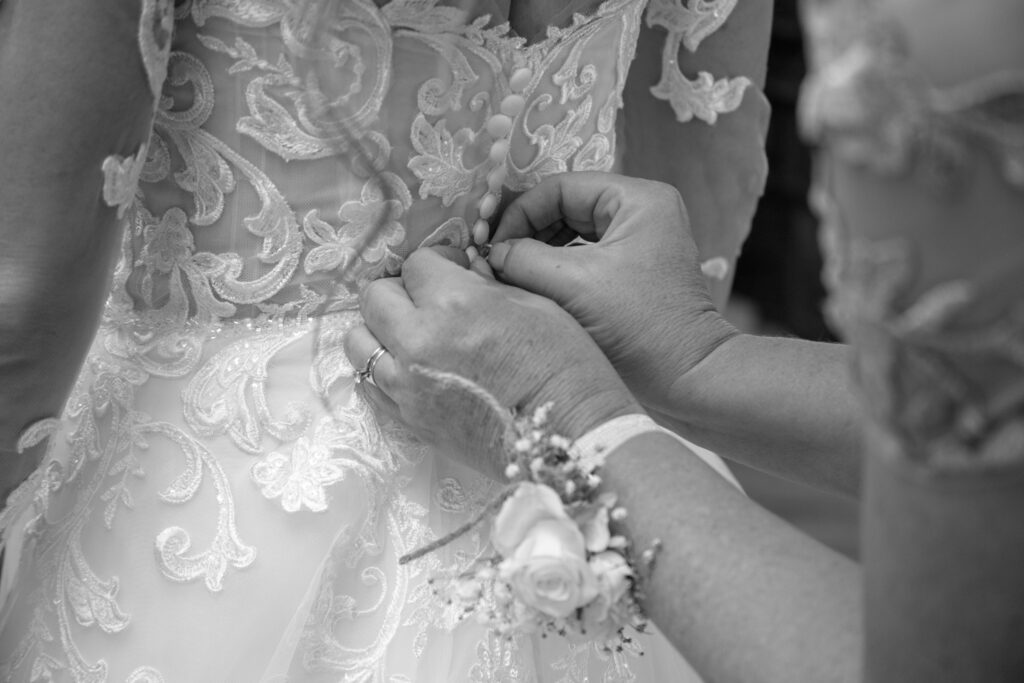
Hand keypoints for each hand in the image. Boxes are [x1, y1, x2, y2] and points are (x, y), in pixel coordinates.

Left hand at [345, 247, 641, 477]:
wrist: (569, 434)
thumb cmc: (564, 363)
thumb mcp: (532, 303)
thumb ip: (482, 284)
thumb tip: (457, 275)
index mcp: (453, 304)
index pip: (417, 263)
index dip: (438, 264)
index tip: (455, 273)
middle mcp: (418, 341)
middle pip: (375, 296)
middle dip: (401, 291)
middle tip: (429, 302)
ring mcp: (407, 385)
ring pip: (358, 341)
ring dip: (381, 331)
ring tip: (412, 337)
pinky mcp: (408, 420)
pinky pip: (369, 384)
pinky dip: (383, 370)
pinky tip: (413, 369)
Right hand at [487, 173, 737, 412]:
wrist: (689, 380)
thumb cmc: (641, 327)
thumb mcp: (574, 286)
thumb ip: (524, 260)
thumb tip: (489, 254)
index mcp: (638, 198)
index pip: (560, 188)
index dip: (519, 213)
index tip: (490, 247)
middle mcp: (642, 211)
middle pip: (565, 208)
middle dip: (527, 235)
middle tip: (494, 263)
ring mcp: (640, 241)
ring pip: (571, 235)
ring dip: (538, 255)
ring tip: (510, 278)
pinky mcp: (634, 271)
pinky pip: (584, 259)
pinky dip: (556, 272)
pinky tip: (534, 290)